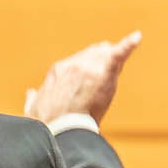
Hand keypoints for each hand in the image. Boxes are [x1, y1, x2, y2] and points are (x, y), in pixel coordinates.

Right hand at [26, 32, 143, 128]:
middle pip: (94, 55)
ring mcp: (89, 67)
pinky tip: (137, 37)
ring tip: (125, 48)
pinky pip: (119, 54)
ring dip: (114, 59)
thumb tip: (30, 92)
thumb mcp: (33, 108)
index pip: (78, 61)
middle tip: (111, 57)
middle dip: (102, 58)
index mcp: (59, 71)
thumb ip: (33, 98)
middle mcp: (74, 65)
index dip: (88, 66)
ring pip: (107, 56)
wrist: (60, 129)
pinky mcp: (104, 72)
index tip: (93, 70)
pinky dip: (129, 45)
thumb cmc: (46, 124)